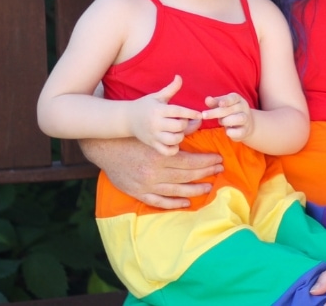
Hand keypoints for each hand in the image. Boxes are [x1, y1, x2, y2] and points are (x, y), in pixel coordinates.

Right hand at [86, 140, 223, 208]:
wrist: (107, 149)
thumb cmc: (133, 138)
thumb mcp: (155, 131)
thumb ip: (177, 130)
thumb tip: (198, 122)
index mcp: (161, 156)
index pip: (190, 161)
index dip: (207, 161)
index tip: (218, 158)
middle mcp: (155, 173)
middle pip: (187, 175)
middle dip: (206, 172)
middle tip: (219, 170)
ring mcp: (147, 185)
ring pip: (177, 190)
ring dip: (195, 189)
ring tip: (209, 186)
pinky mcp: (139, 193)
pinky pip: (160, 202)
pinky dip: (174, 203)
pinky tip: (187, 202)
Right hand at [129, 76, 201, 154]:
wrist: (127, 119)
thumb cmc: (145, 105)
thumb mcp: (157, 96)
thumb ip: (170, 88)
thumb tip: (179, 77)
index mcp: (158, 110)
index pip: (178, 111)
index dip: (190, 113)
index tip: (199, 114)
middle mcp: (156, 123)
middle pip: (178, 126)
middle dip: (185, 124)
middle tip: (183, 121)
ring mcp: (154, 135)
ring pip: (173, 140)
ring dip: (180, 136)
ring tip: (178, 131)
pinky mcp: (152, 144)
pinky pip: (166, 151)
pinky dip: (174, 149)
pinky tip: (174, 142)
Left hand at [202, 93, 253, 141]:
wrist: (246, 125)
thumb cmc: (230, 112)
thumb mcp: (223, 105)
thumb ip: (215, 102)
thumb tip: (207, 99)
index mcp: (238, 100)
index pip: (233, 98)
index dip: (226, 100)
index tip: (220, 104)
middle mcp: (244, 108)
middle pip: (231, 109)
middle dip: (216, 112)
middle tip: (204, 115)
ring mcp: (246, 120)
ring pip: (239, 118)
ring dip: (226, 121)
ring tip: (221, 122)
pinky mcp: (245, 131)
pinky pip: (240, 132)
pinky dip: (232, 132)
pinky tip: (227, 131)